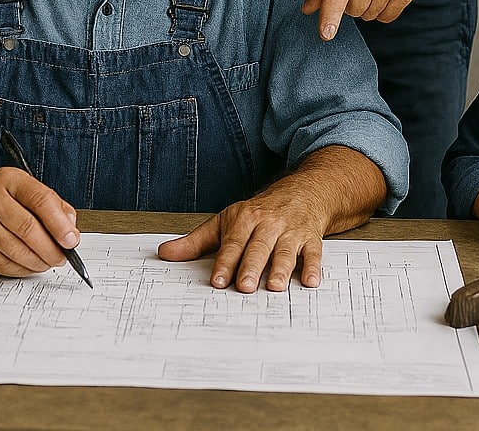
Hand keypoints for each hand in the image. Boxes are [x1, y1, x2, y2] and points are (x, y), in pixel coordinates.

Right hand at [0, 166, 82, 277]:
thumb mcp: (25, 193)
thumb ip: (53, 206)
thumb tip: (71, 229)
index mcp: (9, 179)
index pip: (41, 199)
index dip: (60, 223)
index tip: (71, 240)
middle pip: (29, 229)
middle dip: (51, 249)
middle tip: (62, 257)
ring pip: (17, 251)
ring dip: (38, 262)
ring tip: (47, 262)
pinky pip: (3, 264)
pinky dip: (22, 269)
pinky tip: (29, 265)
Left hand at [158, 185, 327, 292]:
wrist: (300, 192)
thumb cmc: (258, 213)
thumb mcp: (224, 222)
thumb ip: (195, 242)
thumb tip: (165, 253)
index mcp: (244, 219)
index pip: (232, 244)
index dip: (225, 262)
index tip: (217, 281)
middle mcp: (268, 224)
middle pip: (258, 248)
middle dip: (251, 267)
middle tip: (244, 287)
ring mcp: (290, 231)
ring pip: (285, 251)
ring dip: (281, 269)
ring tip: (274, 286)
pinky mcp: (310, 238)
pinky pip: (313, 252)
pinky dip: (312, 267)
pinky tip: (309, 281)